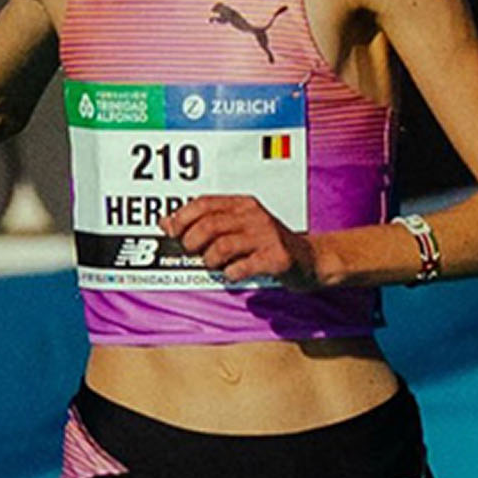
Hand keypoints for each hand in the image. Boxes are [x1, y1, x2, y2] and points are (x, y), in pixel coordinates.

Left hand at [161, 195, 323, 289]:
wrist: (312, 260)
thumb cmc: (267, 244)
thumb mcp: (237, 227)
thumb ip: (204, 223)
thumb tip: (165, 223)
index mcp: (242, 204)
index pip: (204, 203)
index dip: (182, 217)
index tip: (171, 232)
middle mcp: (254, 216)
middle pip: (209, 225)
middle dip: (192, 241)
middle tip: (193, 253)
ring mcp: (267, 236)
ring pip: (222, 246)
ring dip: (210, 260)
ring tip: (215, 265)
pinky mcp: (277, 258)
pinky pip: (242, 266)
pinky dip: (230, 273)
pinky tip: (232, 274)